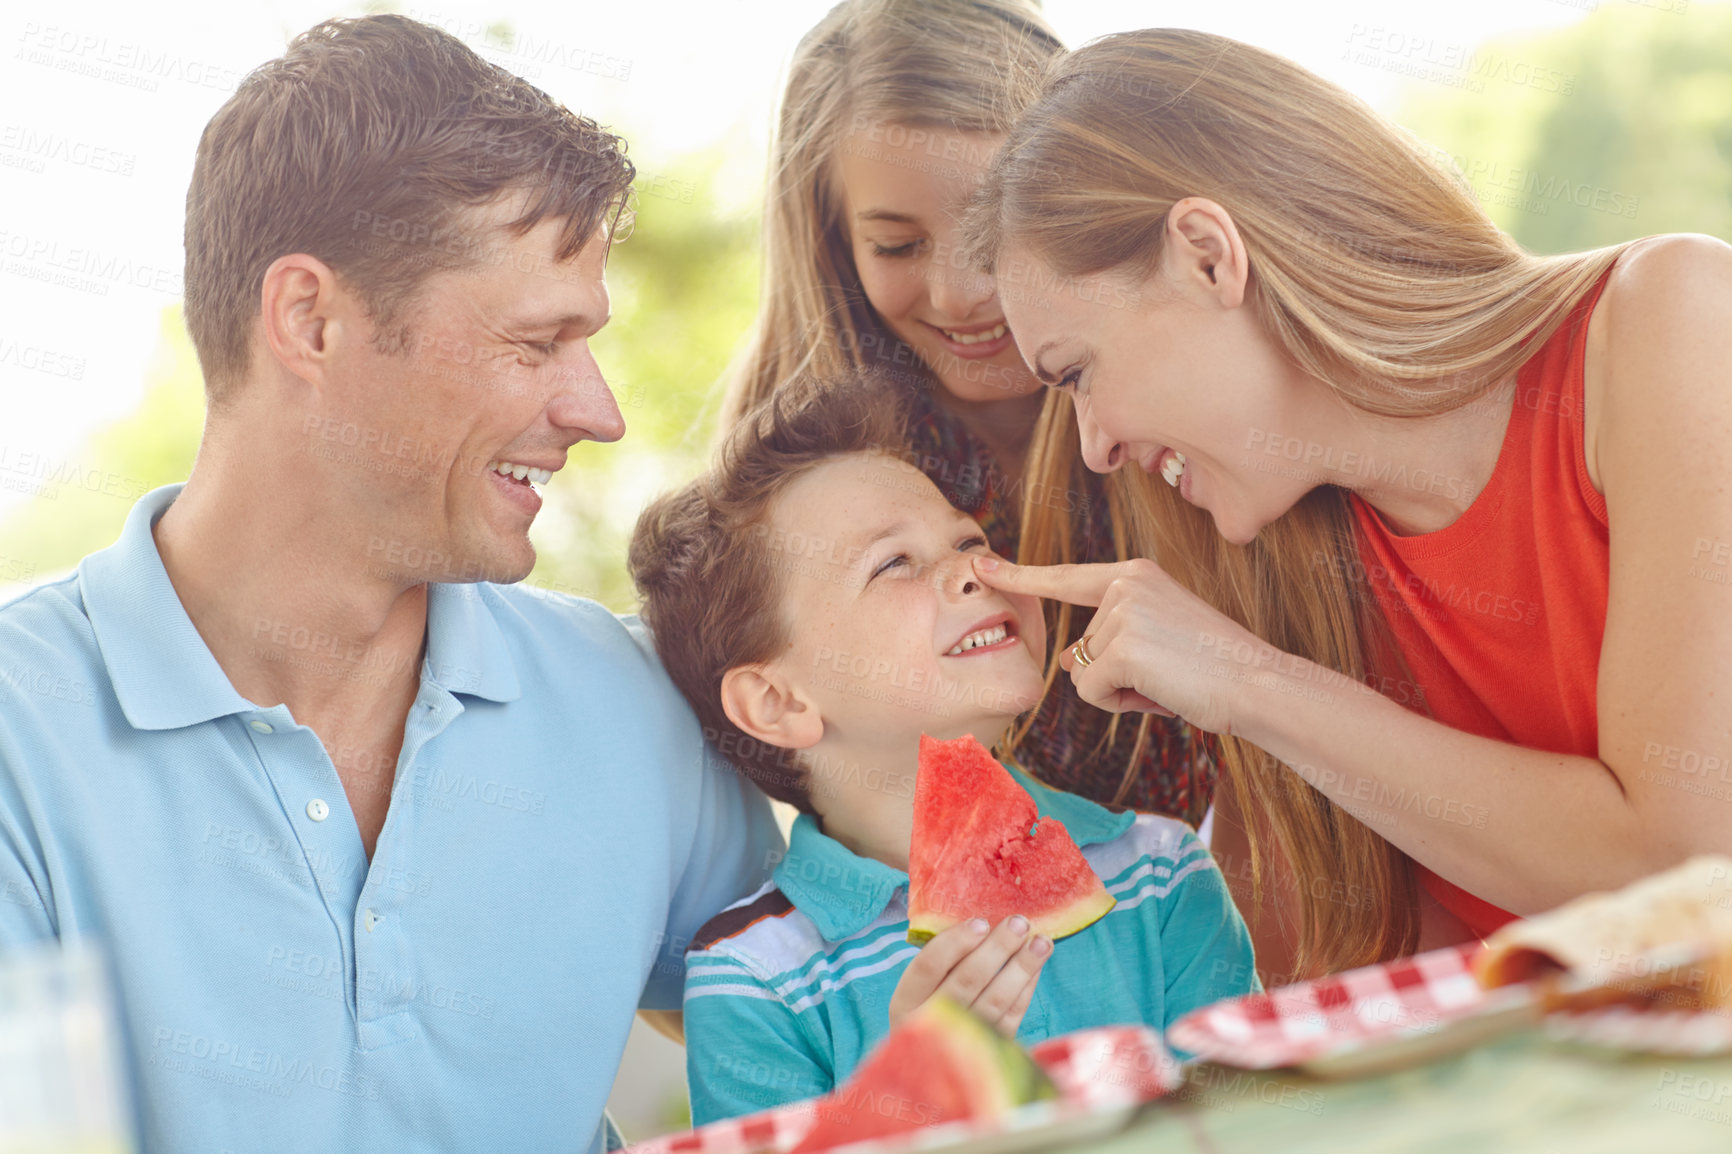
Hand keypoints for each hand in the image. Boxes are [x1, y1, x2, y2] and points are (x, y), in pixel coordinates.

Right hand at [888, 916, 1050, 1036]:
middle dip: (997, 948)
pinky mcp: (988, 1051)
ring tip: (1041, 943)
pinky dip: (1025, 990)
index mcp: (906, 1002)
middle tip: (1020, 923)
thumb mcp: (920, 990)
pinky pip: (1011, 1017)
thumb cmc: (929, 1008)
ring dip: (1021, 968)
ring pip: (995, 1000)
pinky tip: (1036, 968)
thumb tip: (983, 923)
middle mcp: (930, 1024)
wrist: (934, 1071)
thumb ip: (942, 963)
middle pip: (966, 981)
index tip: (981, 922)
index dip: (955, 942)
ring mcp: (961, 1041)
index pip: (928, 966)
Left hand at [972, 555, 1275, 733]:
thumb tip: (1063, 660)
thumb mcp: (1155, 645)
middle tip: (1167, 675)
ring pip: (1083, 672)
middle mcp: (1125, 583)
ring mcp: (1122, 612)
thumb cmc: (1212, 670)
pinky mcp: (1121, 646)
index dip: (1021, 578)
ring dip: (1120, 691)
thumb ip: (1108, 642)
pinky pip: (1091, 692)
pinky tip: (1159, 692)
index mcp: (1135, 574)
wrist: (1257, 683)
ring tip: (1168, 681)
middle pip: (1080, 648)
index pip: (1066, 577)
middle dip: (1114, 676)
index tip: (980, 566)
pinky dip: (1120, 704)